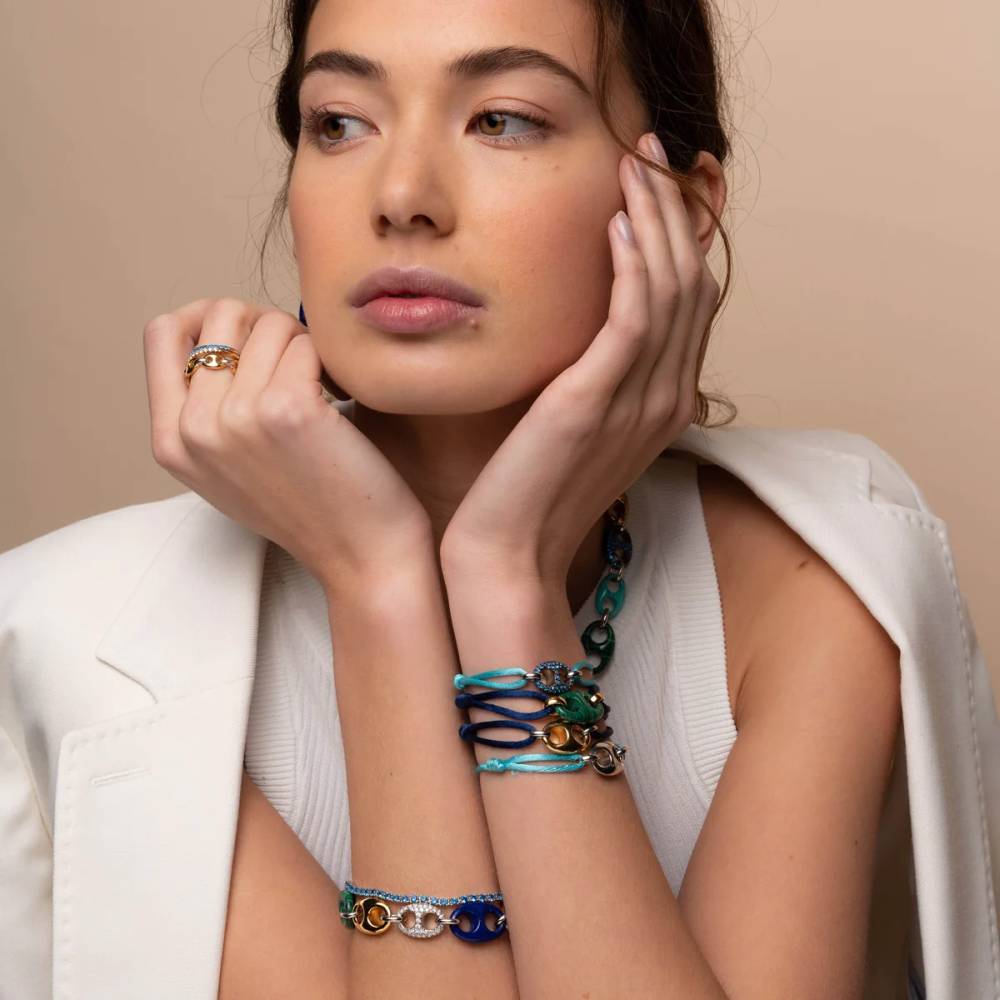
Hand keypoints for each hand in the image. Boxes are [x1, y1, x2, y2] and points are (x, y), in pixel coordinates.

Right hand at [143, 298, 431, 589]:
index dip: (208, 318)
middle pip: (220, 314)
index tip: (250, 338)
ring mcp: (236, 418)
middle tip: (299, 363)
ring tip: (323, 389)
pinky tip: (342, 398)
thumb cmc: (310, 508)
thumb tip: (212, 328)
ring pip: (270, 324)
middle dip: (267, 326)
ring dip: (305, 346)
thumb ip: (205, 410)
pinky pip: (307, 344)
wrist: (362, 558)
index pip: (161, 332)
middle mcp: (193, 429)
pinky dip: (332, 362)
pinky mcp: (287, 409)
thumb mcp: (228, 468)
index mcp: (170, 442)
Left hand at [440, 133, 719, 584]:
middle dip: (674, 210)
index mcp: (663, 403)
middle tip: (648, 151)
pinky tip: (615, 223)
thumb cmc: (527, 491)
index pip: (690, 301)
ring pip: (669, 289)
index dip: (681, 236)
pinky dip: (632, 265)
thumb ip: (592, 376)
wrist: (507, 554)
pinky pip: (633, 317)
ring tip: (632, 165)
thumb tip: (581, 328)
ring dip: (655, 219)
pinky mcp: (597, 401)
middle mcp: (666, 398)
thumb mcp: (572, 425)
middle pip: (692, 283)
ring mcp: (639, 402)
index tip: (655, 184)